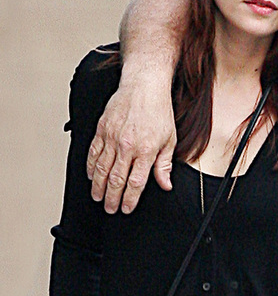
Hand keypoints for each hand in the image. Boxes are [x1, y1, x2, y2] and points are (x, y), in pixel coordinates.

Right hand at [87, 76, 175, 213]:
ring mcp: (111, 138)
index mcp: (146, 150)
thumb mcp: (170, 140)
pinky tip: (91, 176)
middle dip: (112, 197)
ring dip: (98, 186)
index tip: (126, 209)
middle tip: (110, 209)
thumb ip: (164, 165)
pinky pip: (93, 153)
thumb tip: (165, 185)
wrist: (144, 87)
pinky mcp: (101, 130)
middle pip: (115, 179)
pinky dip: (90, 167)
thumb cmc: (159, 112)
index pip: (135, 182)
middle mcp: (127, 146)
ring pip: (100, 168)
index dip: (129, 199)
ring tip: (98, 197)